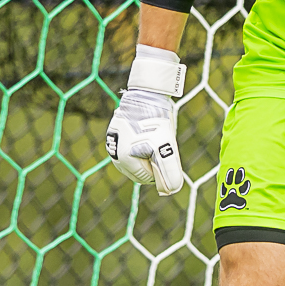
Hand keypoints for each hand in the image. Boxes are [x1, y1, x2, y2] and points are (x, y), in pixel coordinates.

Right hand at [105, 45, 186, 195]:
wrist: (145, 95)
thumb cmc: (155, 123)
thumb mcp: (166, 149)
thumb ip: (168, 172)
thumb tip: (171, 190)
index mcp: (124, 162)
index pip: (148, 179)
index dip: (162, 170)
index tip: (167, 155)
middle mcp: (115, 155)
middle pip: (140, 169)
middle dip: (154, 161)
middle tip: (163, 145)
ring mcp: (113, 143)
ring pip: (136, 158)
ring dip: (148, 152)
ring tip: (156, 136)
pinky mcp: (116, 133)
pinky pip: (131, 145)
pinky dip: (142, 143)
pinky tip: (149, 131)